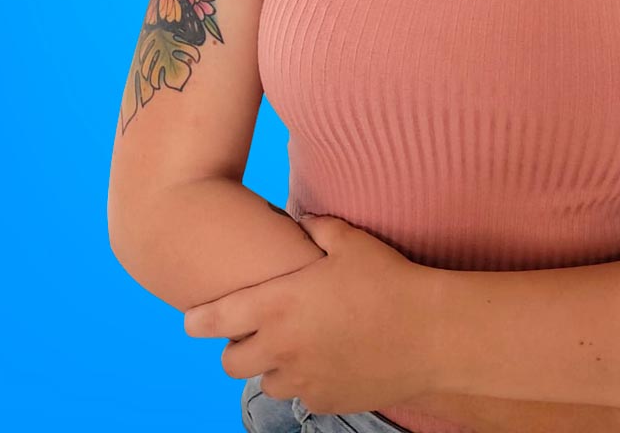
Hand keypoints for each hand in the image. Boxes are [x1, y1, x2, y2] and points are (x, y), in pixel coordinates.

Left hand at [182, 213, 440, 414]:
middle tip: (254, 332)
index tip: (191, 321)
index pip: (215, 319)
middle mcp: (281, 346)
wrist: (429, 333)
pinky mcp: (325, 400)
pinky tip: (328, 360)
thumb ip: (318, 229)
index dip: (198, 320)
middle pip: (230, 362)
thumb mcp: (351, 242)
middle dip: (237, 348)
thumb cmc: (389, 280)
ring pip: (265, 382)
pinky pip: (301, 396)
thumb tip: (303, 221)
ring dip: (272, 366)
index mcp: (279, 304)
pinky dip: (305, 381)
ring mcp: (302, 379)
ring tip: (294, 347)